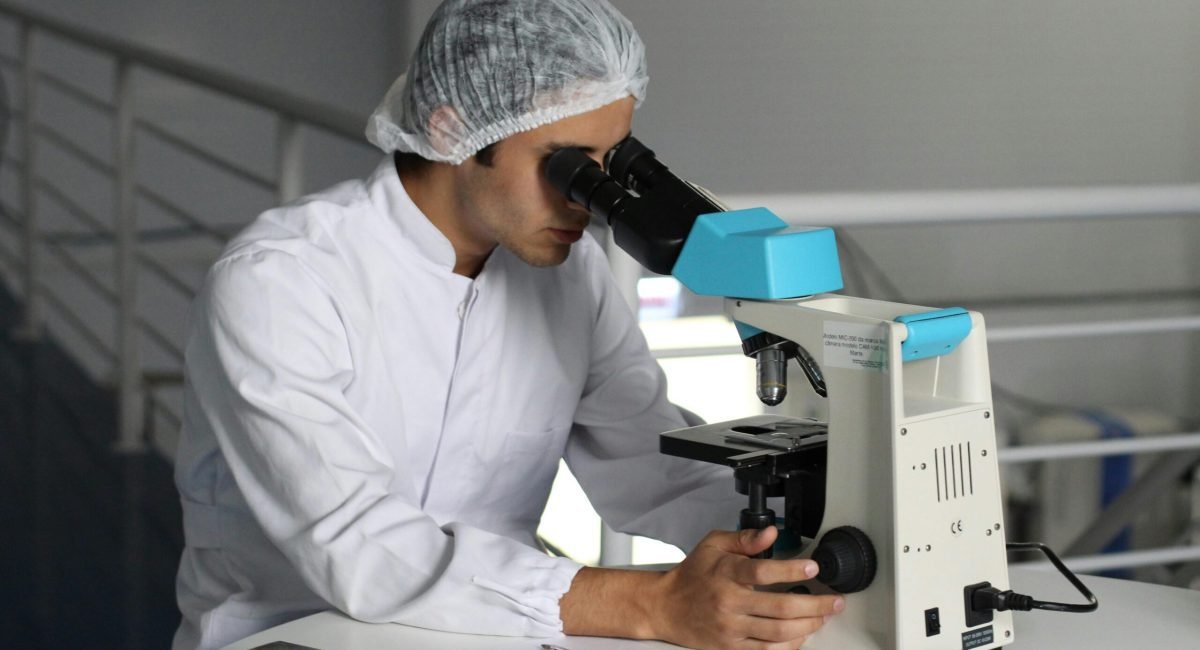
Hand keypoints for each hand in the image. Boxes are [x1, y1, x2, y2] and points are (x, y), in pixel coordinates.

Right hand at [649, 527, 843, 649]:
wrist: (665, 607)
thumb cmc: (692, 575)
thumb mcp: (713, 545)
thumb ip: (744, 538)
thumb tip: (771, 533)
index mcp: (726, 573)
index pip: (763, 571)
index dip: (792, 569)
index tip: (813, 567)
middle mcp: (729, 602)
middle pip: (780, 607)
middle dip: (815, 605)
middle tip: (834, 601)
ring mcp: (731, 629)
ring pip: (778, 633)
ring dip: (808, 626)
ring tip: (823, 617)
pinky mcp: (730, 648)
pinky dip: (789, 645)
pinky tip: (802, 635)